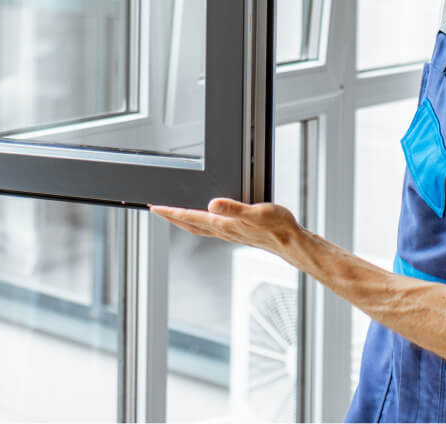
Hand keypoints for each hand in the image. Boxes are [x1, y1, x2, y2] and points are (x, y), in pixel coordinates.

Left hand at [148, 198, 301, 256]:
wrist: (290, 242)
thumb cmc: (277, 227)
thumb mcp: (256, 212)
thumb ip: (233, 208)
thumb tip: (212, 204)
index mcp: (223, 224)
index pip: (190, 217)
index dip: (171, 211)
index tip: (154, 206)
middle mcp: (223, 230)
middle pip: (189, 224)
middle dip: (171, 217)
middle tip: (156, 209)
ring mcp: (229, 233)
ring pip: (198, 227)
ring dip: (183, 220)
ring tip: (173, 214)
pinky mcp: (237, 232)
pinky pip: (210, 227)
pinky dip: (199, 222)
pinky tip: (204, 218)